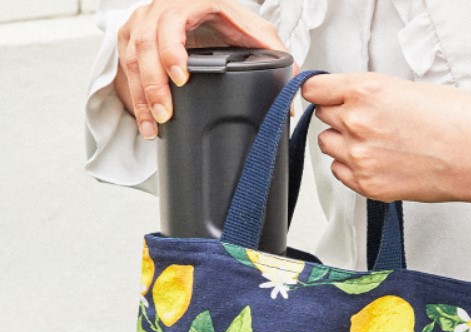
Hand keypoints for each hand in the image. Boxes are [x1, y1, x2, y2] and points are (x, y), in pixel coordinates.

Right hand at [116, 0, 289, 138]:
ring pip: (132, 59)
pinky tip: (145, 120)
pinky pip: (126, 68)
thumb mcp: (256, 34)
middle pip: (146, 44)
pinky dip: (134, 97)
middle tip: (165, 114)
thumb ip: (275, 57)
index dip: (172, 51)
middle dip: (153, 84)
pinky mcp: (132, 40)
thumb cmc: (229, 23)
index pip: (172, 23)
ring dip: (141, 96)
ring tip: (152, 125)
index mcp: (191, 2)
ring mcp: (142, 23)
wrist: (206, 12)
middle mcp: (160, 10)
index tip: (181, 79)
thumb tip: (290, 100)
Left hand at [301, 72, 470, 203]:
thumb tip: (355, 100)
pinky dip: (351, 168)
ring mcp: (360, 157)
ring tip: (376, 144)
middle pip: (323, 117)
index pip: (315, 89)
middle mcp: (357, 123)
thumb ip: (373, 95)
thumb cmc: (458, 120)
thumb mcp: (409, 89)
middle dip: (340, 116)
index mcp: (366, 91)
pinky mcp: (368, 185)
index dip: (322, 93)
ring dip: (343, 143)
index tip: (326, 96)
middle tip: (368, 121)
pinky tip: (377, 162)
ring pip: (328, 146)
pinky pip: (340, 173)